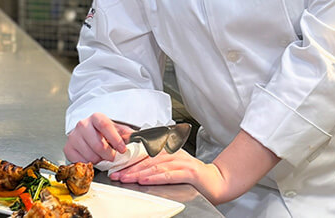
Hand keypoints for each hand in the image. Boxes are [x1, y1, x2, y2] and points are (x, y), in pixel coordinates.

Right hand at [64, 112, 133, 163]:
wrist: (87, 134)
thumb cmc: (103, 133)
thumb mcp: (117, 130)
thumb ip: (127, 134)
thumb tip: (138, 137)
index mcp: (96, 117)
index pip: (105, 126)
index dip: (115, 139)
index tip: (122, 149)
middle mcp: (83, 124)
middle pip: (98, 145)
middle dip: (109, 154)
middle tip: (113, 156)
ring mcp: (73, 136)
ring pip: (90, 155)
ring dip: (99, 160)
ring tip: (101, 155)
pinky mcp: (68, 148)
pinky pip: (81, 161)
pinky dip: (89, 163)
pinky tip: (92, 157)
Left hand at [109, 149, 239, 204]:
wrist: (219, 182)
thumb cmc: (195, 178)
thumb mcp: (174, 169)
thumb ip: (158, 167)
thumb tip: (136, 171)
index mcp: (170, 152)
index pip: (146, 153)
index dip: (129, 158)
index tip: (115, 164)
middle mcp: (175, 154)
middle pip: (147, 159)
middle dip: (129, 167)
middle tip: (115, 174)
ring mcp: (182, 162)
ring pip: (155, 166)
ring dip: (138, 172)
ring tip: (125, 178)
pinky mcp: (189, 172)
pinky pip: (168, 175)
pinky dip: (155, 178)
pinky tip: (145, 180)